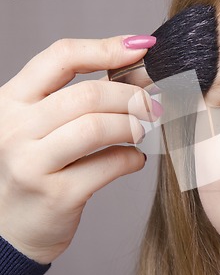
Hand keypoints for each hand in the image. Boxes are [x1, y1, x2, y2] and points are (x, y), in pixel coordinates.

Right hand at [0, 36, 160, 263]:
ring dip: (132, 126)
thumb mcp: (41, 125)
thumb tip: (137, 71)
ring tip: (141, 131)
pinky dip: (132, 159)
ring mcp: (32, 163)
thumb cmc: (36, 167)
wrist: (11, 226)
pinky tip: (134, 160)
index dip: (106, 47)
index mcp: (13, 100)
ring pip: (97, 127)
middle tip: (151, 105)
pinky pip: (109, 164)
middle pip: (88, 94)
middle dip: (131, 97)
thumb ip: (80, 98)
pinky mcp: (56, 194)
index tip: (141, 47)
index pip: (61, 57)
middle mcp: (15, 128)